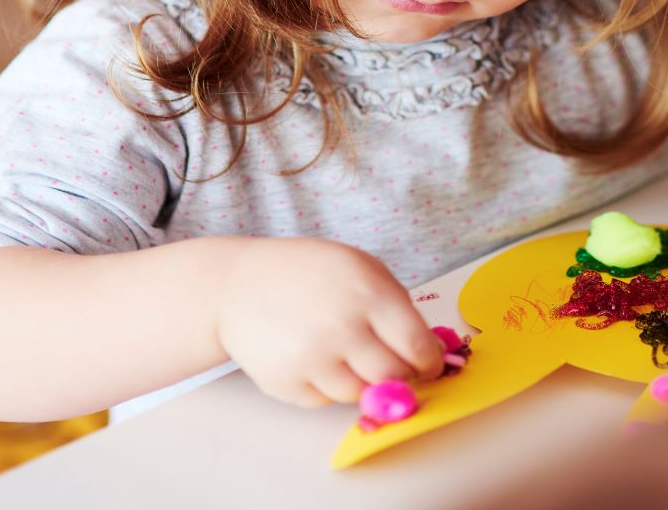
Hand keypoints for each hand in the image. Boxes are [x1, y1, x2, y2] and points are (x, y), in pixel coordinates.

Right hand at [215, 238, 442, 406]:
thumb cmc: (308, 273)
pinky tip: (316, 357)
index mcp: (367, 294)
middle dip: (402, 377)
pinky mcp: (286, 383)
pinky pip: (326, 401)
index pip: (416, 346)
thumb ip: (398, 306)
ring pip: (361, 394)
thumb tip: (431, 352)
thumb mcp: (361, 267)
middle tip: (397, 368)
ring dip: (363, 380)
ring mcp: (311, 359)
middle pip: (393, 377)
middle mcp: (341, 328)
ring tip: (347, 353)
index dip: (430, 362)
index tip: (430, 365)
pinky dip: (329, 386)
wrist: (237, 285)